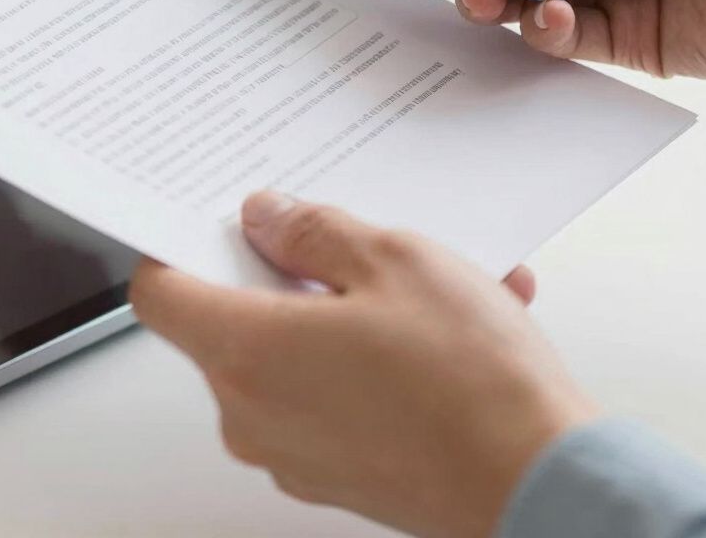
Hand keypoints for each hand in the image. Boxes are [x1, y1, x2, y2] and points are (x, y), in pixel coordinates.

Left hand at [131, 192, 594, 537]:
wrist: (546, 486)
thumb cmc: (470, 380)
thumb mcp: (390, 261)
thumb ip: (311, 232)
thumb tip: (267, 218)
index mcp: (246, 353)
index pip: (159, 293)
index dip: (178, 249)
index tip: (214, 225)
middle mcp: (254, 414)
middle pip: (233, 319)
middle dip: (287, 273)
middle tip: (347, 244)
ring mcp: (293, 452)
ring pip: (293, 353)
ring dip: (344, 312)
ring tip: (426, 285)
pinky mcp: (336, 473)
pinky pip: (331, 393)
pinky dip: (369, 357)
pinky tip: (441, 330)